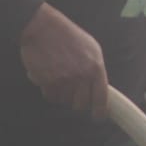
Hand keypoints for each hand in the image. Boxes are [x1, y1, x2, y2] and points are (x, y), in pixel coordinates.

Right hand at [19, 3, 108, 119]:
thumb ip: (95, 69)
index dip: (100, 111)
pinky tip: (48, 75)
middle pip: (80, 104)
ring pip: (63, 100)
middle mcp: (81, 75)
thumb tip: (97, 88)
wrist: (44, 28)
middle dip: (76, 102)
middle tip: (73, 94)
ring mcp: (63, 79)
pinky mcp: (46, 81)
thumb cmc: (69, 36)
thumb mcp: (91, 49)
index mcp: (96, 66)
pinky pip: (49, 96)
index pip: (101, 96)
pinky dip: (48, 90)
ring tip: (58, 75)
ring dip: (61, 93)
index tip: (98, 117)